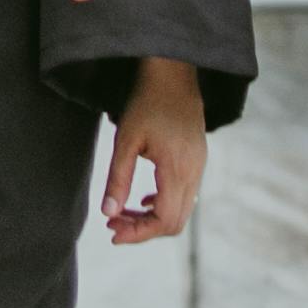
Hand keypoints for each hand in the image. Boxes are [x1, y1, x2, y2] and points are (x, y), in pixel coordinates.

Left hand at [103, 56, 205, 245]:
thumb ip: (118, 178)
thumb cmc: (147, 103)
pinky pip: (185, 196)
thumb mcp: (126, 140)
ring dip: (151, 218)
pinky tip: (142, 199)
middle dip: (142, 230)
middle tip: (112, 224)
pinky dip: (163, 205)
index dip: (138, 233)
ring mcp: (199, 167)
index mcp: (177, 169)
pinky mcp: (197, 161)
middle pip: (174, 222)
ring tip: (121, 213)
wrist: (173, 74)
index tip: (112, 232)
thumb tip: (108, 213)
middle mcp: (194, 172)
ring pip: (180, 211)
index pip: (164, 220)